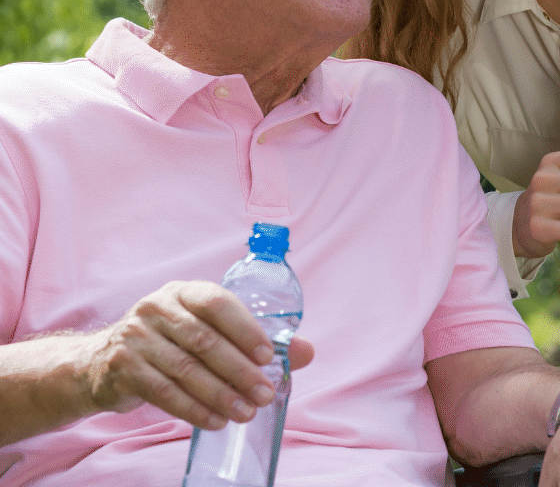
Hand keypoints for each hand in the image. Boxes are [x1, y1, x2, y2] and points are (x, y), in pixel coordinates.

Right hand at [80, 280, 313, 430]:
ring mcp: (136, 336)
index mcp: (185, 291)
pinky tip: (216, 420)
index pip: (218, 303)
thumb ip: (253, 340)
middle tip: (265, 394)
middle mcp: (158, 307)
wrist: (101, 361)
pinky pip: (163, 392)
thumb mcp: (207, 330)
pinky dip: (193, 409)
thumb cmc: (170, 342)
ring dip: (220, 395)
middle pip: (204, 340)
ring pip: (185, 369)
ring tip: (246, 413)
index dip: (244, 328)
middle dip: (238, 370)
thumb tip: (306, 352)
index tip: (267, 356)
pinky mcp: (122, 367)